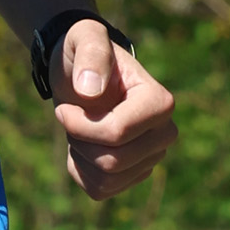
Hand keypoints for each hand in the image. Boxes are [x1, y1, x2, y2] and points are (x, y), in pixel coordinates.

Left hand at [52, 20, 176, 200]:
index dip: (80, 125)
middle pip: (113, 161)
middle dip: (80, 142)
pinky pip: (101, 191)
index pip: (117, 133)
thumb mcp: (83, 38)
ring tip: (80, 130)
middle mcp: (164, 134)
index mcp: (160, 102)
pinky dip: (81, 173)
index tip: (65, 107)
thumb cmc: (82, 52)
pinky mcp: (133, 175)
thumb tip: (92, 90)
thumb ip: (91, 52)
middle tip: (73, 118)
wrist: (79, 74)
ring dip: (80, 156)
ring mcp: (151, 158)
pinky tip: (82, 147)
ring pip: (107, 179)